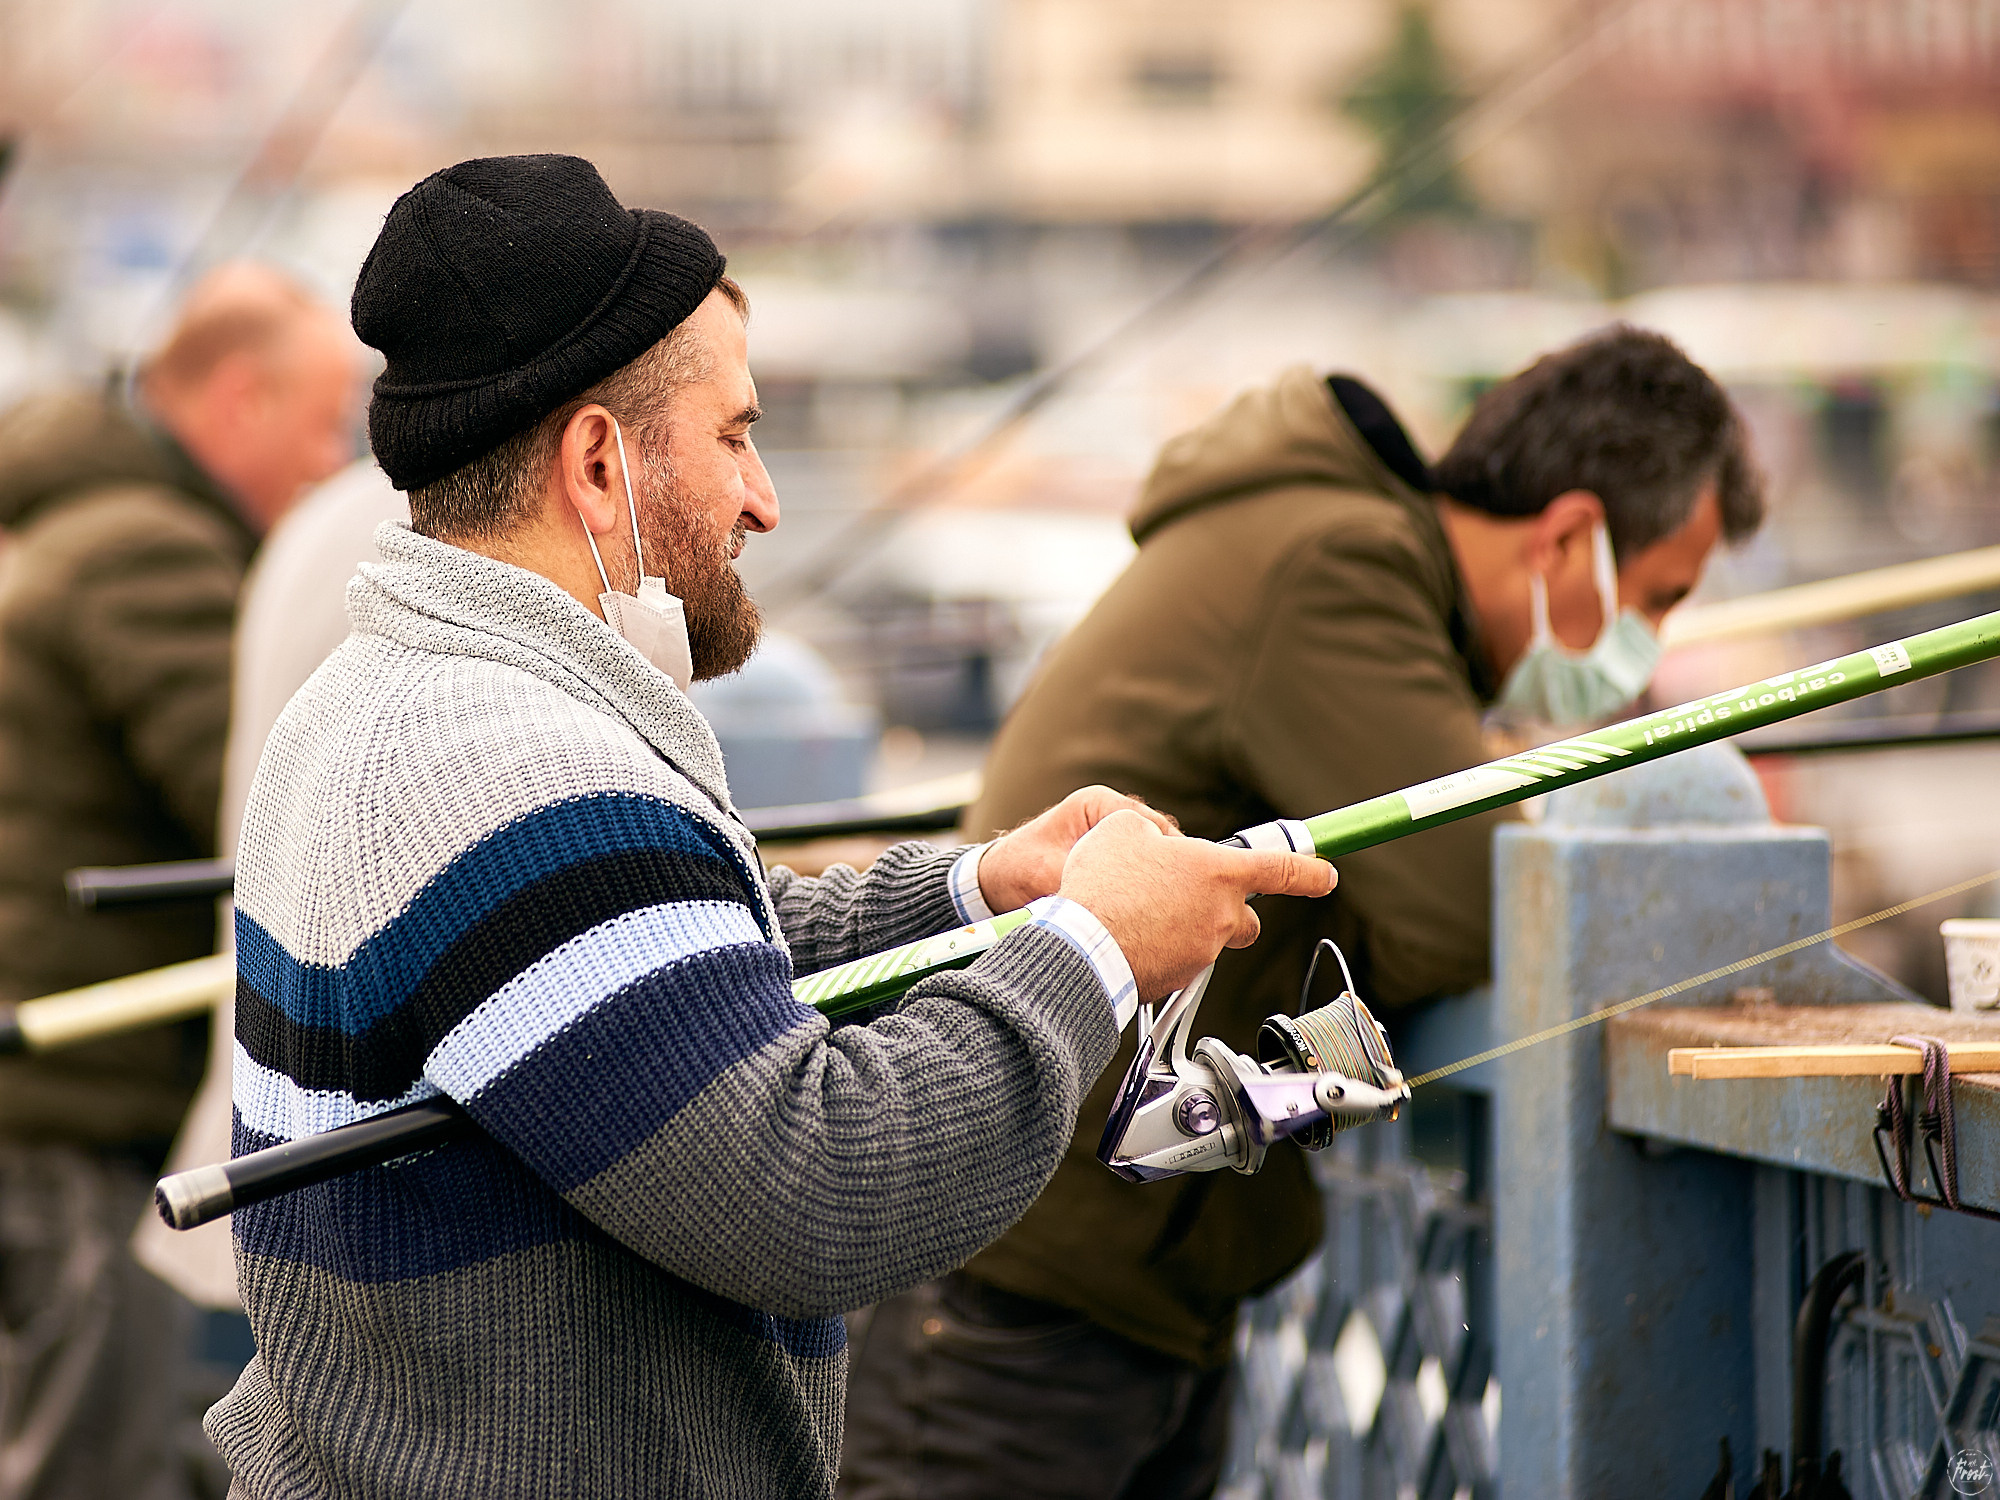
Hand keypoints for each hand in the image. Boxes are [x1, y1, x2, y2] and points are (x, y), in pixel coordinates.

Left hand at [976, 785, 1178, 913]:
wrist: (995, 884)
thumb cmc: (1016, 870)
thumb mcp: (1046, 876)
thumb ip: (1084, 884)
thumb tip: (1118, 905)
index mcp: (1099, 804)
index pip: (1151, 824)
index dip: (1168, 854)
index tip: (1173, 886)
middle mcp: (1113, 816)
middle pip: (1161, 842)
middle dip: (1169, 872)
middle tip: (1176, 904)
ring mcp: (1117, 839)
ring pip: (1155, 861)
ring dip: (1159, 885)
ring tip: (1166, 912)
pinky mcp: (1116, 862)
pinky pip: (1142, 876)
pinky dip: (1147, 894)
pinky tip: (1151, 917)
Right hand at [1056, 810, 1335, 1000]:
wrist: (1083, 944)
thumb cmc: (1105, 883)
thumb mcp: (1123, 828)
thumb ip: (1154, 833)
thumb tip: (1160, 845)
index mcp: (1219, 873)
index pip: (1282, 870)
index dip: (1310, 872)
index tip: (1327, 875)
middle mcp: (1221, 915)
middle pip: (1245, 918)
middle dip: (1227, 910)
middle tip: (1189, 898)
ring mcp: (1203, 952)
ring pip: (1208, 939)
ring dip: (1186, 928)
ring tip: (1140, 915)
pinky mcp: (1180, 979)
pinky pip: (1180, 961)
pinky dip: (1163, 951)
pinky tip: (1130, 938)